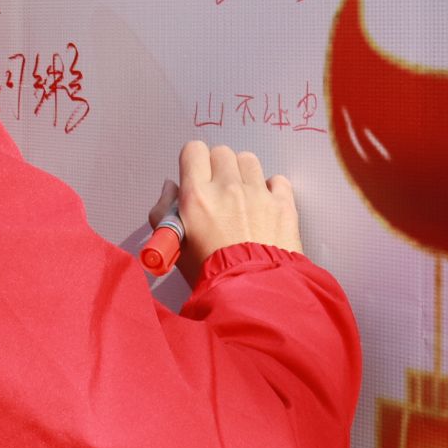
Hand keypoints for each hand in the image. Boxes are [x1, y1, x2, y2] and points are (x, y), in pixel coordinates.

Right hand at [148, 141, 301, 284]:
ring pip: (248, 160)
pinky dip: (272, 189)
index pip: (193, 150)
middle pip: (221, 152)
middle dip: (218, 168)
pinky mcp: (283, 205)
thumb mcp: (174, 245)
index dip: (194, 162)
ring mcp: (258, 194)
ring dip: (244, 174)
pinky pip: (277, 179)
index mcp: (197, 195)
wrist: (250, 297)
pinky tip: (265, 206)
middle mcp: (227, 187)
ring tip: (243, 197)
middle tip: (219, 191)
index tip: (197, 177)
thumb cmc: (209, 276)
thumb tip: (171, 188)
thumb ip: (163, 211)